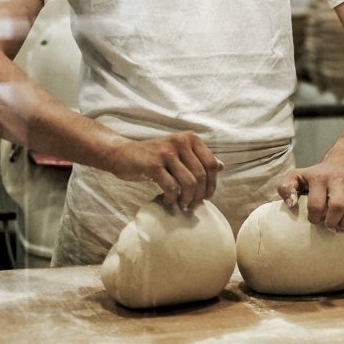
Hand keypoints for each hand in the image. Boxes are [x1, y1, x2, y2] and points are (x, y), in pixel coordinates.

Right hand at [108, 132, 222, 211]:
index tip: (206, 197)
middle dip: (200, 195)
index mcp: (190, 138)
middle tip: (193, 205)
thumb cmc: (152, 156)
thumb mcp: (178, 152)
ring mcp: (167, 152)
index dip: (212, 184)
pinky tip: (168, 200)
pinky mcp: (153, 164)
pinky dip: (172, 198)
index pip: (212, 164)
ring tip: (182, 205)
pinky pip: (172, 187)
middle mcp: (181, 142)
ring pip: (189, 182)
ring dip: (187, 199)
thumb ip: (198, 158)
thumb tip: (221, 166)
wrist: (122, 153)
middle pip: (201, 175)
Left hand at [277, 158, 343, 231]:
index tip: (314, 220)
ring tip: (341, 226)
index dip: (314, 217)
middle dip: (332, 222)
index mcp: (318, 177)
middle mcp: (337, 178)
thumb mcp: (297, 176)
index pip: (316, 204)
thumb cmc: (317, 175)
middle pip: (337, 206)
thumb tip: (290, 204)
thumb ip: (285, 187)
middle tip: (329, 225)